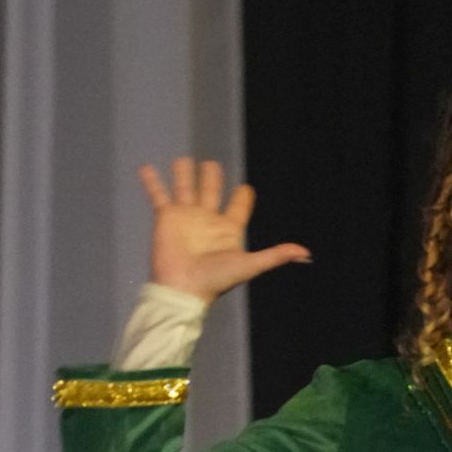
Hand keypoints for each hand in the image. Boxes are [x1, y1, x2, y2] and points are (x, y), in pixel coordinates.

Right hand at [139, 156, 309, 303]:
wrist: (182, 290)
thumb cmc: (215, 280)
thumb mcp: (250, 265)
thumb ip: (276, 256)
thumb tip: (306, 254)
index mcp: (227, 229)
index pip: (237, 206)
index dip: (242, 197)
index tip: (245, 190)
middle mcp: (206, 220)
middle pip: (210, 191)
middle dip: (212, 177)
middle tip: (212, 165)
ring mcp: (185, 217)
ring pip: (185, 187)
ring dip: (184, 173)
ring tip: (184, 160)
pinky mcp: (165, 218)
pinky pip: (158, 195)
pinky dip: (152, 181)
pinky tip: (146, 167)